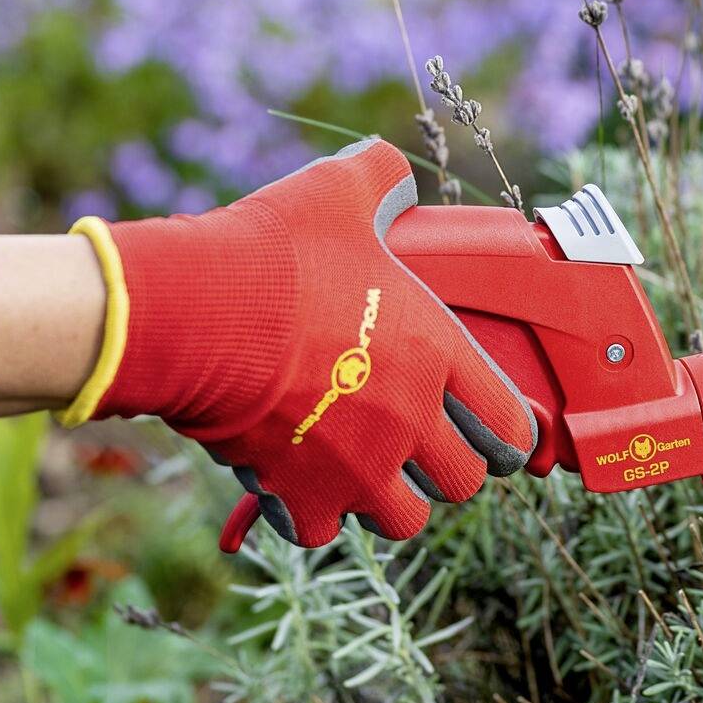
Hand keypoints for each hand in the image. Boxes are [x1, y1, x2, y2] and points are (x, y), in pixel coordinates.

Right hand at [65, 138, 536, 547]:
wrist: (194, 315)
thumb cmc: (273, 254)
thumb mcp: (338, 193)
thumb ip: (379, 178)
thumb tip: (388, 170)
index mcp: (438, 353)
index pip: (509, 422)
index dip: (505, 431)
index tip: (489, 431)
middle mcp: (412, 418)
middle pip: (464, 483)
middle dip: (445, 471)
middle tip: (417, 451)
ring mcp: (360, 466)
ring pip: (404, 520)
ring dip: (385, 501)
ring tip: (360, 472)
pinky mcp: (302, 495)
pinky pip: (323, 531)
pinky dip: (311, 515)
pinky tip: (294, 483)